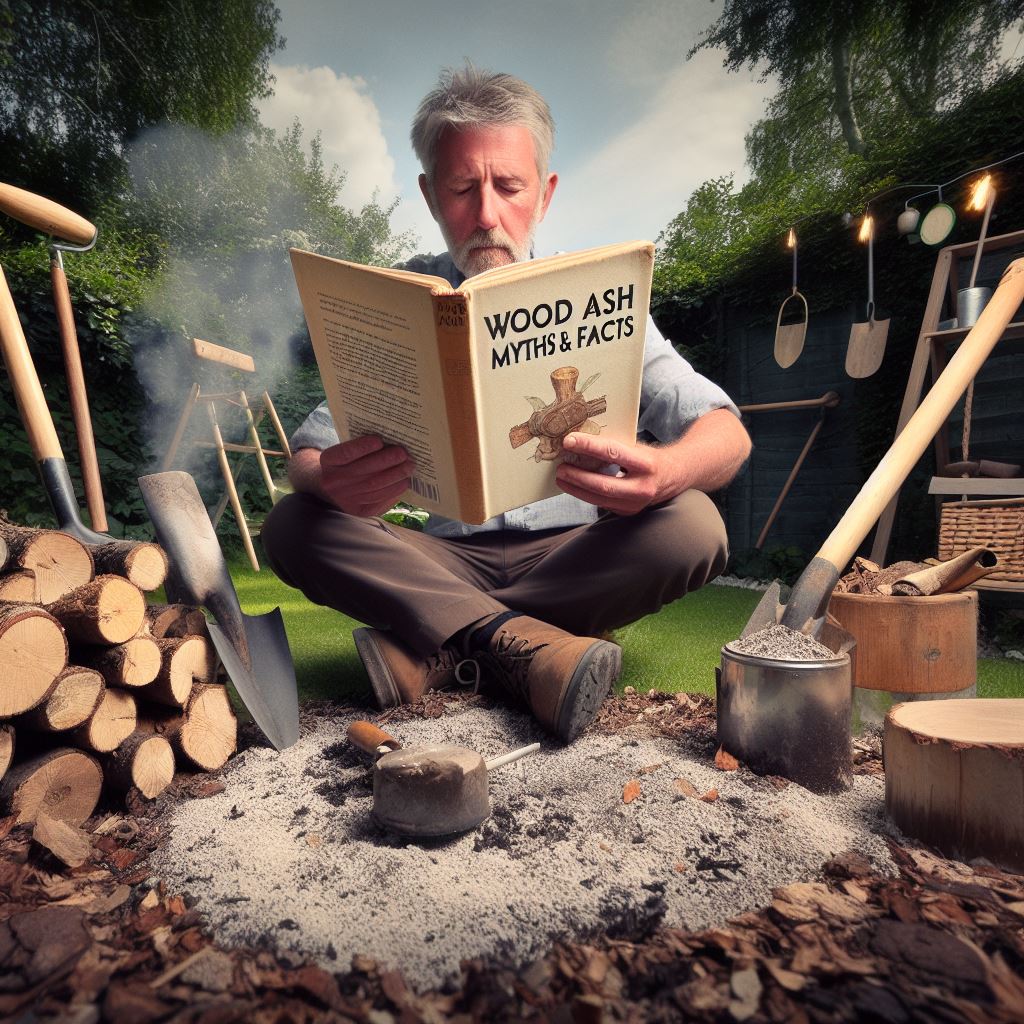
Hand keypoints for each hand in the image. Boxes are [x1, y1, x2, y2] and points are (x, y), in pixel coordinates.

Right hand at [319, 435, 415, 517]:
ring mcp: (346, 498)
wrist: (331, 487)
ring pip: (375, 487)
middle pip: (364, 471)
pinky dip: (395, 490)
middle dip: (387, 461)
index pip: (345, 453)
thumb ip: (360, 446)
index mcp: (328, 461)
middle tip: (404, 453)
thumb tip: (389, 443)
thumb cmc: (345, 463)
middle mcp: (333, 482)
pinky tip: (404, 481)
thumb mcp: (344, 451)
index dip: (363, 447)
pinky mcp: (359, 511)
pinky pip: (380, 500)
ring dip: (396, 476)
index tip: (379, 440)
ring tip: (409, 466)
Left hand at [555, 432, 672, 515]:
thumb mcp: (637, 447)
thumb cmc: (650, 458)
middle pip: (603, 484)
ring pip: (599, 498)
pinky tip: (574, 486)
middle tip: (560, 468)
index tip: (568, 441)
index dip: (588, 446)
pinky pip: (602, 504)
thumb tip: (579, 441)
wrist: (674, 477)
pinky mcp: (628, 512)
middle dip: (577, 476)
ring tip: (562, 478)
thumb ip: (613, 447)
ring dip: (576, 488)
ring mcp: (636, 504)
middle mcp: (643, 487)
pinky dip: (586, 494)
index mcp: (646, 464)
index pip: (612, 453)